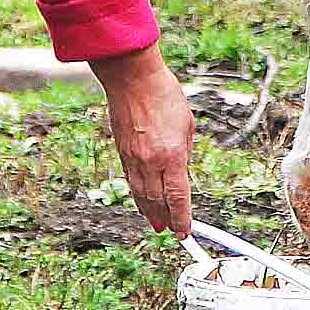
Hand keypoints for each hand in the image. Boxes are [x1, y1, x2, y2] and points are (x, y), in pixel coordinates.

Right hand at [91, 44, 194, 237]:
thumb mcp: (187, 125)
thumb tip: (182, 172)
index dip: (182, 218)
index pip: (178, 197)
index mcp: (171, 155)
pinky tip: (142, 202)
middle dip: (166, 219)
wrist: (132, 78)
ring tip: (156, 224)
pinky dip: (138, 196)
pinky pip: (131, 182)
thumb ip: (185, 153)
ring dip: (150, 213)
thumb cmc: (164, 94)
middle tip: (171, 231)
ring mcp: (133, 158)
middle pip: (158, 201)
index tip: (185, 231)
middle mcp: (150, 161)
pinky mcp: (122, 152)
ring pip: (141, 195)